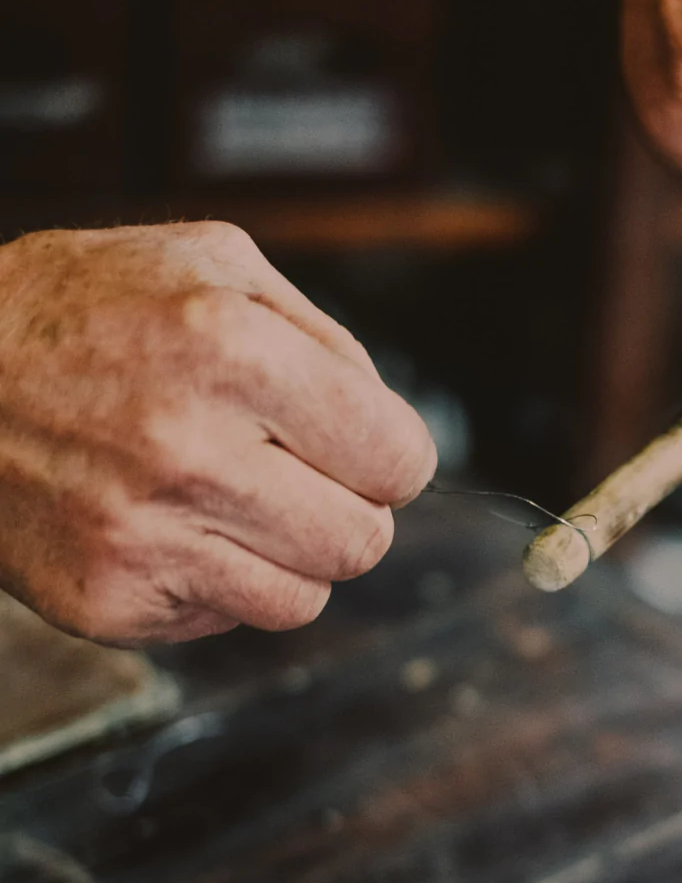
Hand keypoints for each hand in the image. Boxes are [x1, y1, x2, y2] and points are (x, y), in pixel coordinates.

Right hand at [0, 223, 435, 644]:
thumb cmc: (80, 311)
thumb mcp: (208, 262)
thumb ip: (323, 341)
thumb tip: (394, 434)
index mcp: (231, 349)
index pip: (399, 459)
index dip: (387, 455)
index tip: (353, 446)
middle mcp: (189, 449)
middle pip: (364, 541)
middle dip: (344, 509)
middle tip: (289, 476)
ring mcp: (144, 535)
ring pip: (305, 597)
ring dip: (286, 555)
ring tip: (227, 501)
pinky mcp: (109, 599)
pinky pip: (226, 620)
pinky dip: (216, 582)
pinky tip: (166, 526)